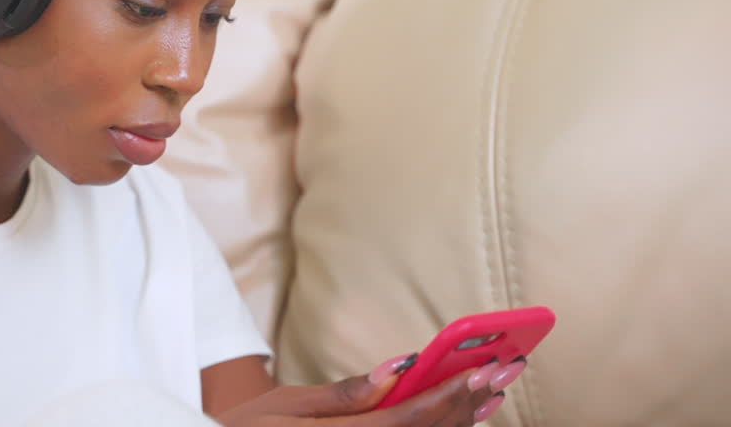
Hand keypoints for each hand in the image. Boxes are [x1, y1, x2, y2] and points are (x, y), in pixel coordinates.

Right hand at [215, 354, 524, 425]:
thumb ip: (342, 395)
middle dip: (470, 403)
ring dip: (464, 420)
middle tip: (507, 369)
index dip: (449, 395)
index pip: (406, 421)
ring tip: (494, 389)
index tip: (485, 368)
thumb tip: (395, 370)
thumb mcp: (284, 406)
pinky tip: (463, 417)